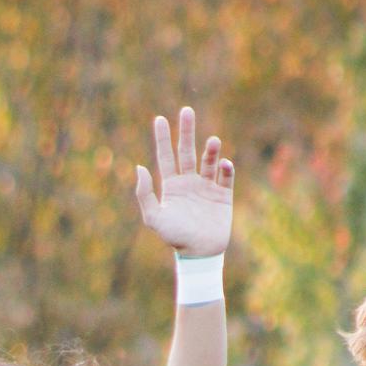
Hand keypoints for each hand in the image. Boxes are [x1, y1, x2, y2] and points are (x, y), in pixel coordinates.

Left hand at [135, 106, 233, 256]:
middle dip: (187, 131)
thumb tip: (140, 167)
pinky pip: (226, 177)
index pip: (166, 156)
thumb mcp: (155, 218)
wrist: (200, 254)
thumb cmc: (175, 238)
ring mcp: (207, 188)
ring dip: (211, 150)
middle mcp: (189, 182)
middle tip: (186, 110)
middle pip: (187, 151)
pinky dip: (226, 169)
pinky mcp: (223, 196)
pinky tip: (224, 164)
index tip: (160, 119)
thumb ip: (145, 194)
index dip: (163, 138)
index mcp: (172, 186)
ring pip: (208, 161)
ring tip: (213, 141)